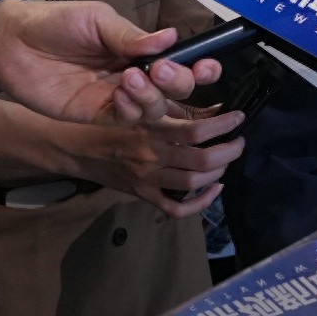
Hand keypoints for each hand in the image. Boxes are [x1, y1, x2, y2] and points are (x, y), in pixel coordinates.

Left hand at [0, 0, 221, 125]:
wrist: (13, 41)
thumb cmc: (55, 24)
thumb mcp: (98, 20)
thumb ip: (132, 35)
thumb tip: (170, 39)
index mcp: (141, 51)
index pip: (181, 64)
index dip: (199, 68)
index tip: (206, 65)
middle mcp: (134, 75)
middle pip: (175, 90)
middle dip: (178, 82)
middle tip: (162, 70)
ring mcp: (116, 97)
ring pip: (153, 108)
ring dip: (152, 96)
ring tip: (132, 77)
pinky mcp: (95, 113)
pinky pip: (125, 119)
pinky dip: (130, 108)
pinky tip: (119, 92)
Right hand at [64, 107, 245, 217]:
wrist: (77, 147)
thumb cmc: (114, 121)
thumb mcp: (143, 107)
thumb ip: (176, 108)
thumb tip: (216, 109)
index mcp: (151, 128)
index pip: (196, 131)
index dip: (224, 125)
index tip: (238, 117)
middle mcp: (151, 154)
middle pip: (202, 161)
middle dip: (229, 151)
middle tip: (238, 141)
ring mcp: (147, 177)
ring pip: (193, 183)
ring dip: (219, 173)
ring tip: (226, 160)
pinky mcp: (143, 194)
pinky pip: (176, 208)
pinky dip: (201, 202)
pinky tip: (214, 188)